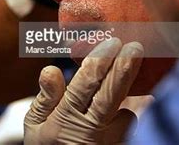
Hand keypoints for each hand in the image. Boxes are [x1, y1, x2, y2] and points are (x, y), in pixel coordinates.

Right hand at [24, 38, 143, 143]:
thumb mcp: (35, 124)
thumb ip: (46, 97)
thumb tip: (51, 69)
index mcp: (66, 119)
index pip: (85, 86)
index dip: (99, 63)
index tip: (111, 42)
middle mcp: (91, 130)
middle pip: (110, 96)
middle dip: (124, 69)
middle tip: (136, 47)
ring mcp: (108, 141)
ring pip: (128, 112)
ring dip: (132, 91)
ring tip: (138, 64)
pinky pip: (132, 124)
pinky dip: (138, 108)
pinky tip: (143, 95)